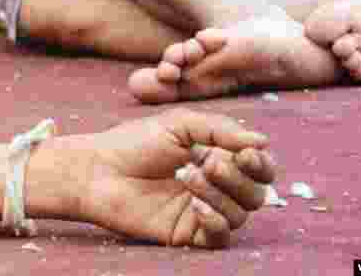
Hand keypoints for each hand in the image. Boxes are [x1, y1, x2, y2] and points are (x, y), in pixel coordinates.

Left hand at [65, 108, 274, 247]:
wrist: (98, 169)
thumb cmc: (134, 142)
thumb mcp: (178, 124)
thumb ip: (220, 129)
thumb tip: (263, 142)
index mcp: (217, 158)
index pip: (257, 168)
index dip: (260, 164)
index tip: (246, 154)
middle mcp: (215, 187)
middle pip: (255, 193)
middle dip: (238, 178)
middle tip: (208, 163)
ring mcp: (202, 211)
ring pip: (240, 214)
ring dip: (220, 194)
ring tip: (187, 176)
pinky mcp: (187, 233)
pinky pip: (220, 237)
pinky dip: (216, 222)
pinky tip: (196, 206)